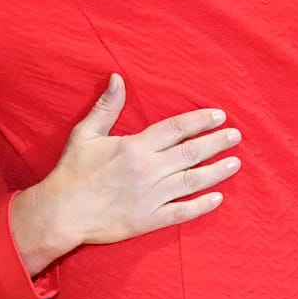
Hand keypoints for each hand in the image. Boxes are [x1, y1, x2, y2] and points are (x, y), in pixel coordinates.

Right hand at [10, 74, 239, 274]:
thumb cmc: (72, 171)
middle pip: (191, 153)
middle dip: (216, 143)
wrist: (61, 213)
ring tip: (235, 163)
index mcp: (135, 147)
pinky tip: (218, 198)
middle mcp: (148, 170)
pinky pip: (182, 212)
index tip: (219, 116)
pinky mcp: (149, 220)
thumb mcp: (86, 133)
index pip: (176, 129)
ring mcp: (151, 197)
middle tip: (236, 136)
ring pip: (192, 181)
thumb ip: (107, 107)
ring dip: (216, 172)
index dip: (200, 121)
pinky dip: (201, 206)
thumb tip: (117, 78)